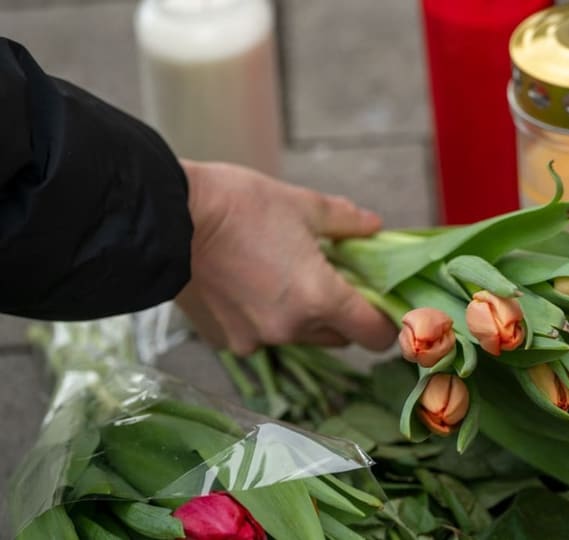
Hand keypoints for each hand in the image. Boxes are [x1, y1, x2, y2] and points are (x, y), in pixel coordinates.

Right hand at [176, 160, 396, 355]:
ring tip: (287, 276)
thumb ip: (346, 222)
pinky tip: (253, 286)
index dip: (385, 322)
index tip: (382, 304)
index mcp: (320, 298)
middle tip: (334, 279)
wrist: (166, 218)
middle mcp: (292, 329)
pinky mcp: (228, 342)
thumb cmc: (239, 205)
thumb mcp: (302, 204)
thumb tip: (374, 227)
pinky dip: (268, 318)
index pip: (374, 335)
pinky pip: (264, 337)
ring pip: (303, 338)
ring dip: (306, 317)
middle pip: (340, 337)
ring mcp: (258, 339)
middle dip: (345, 314)